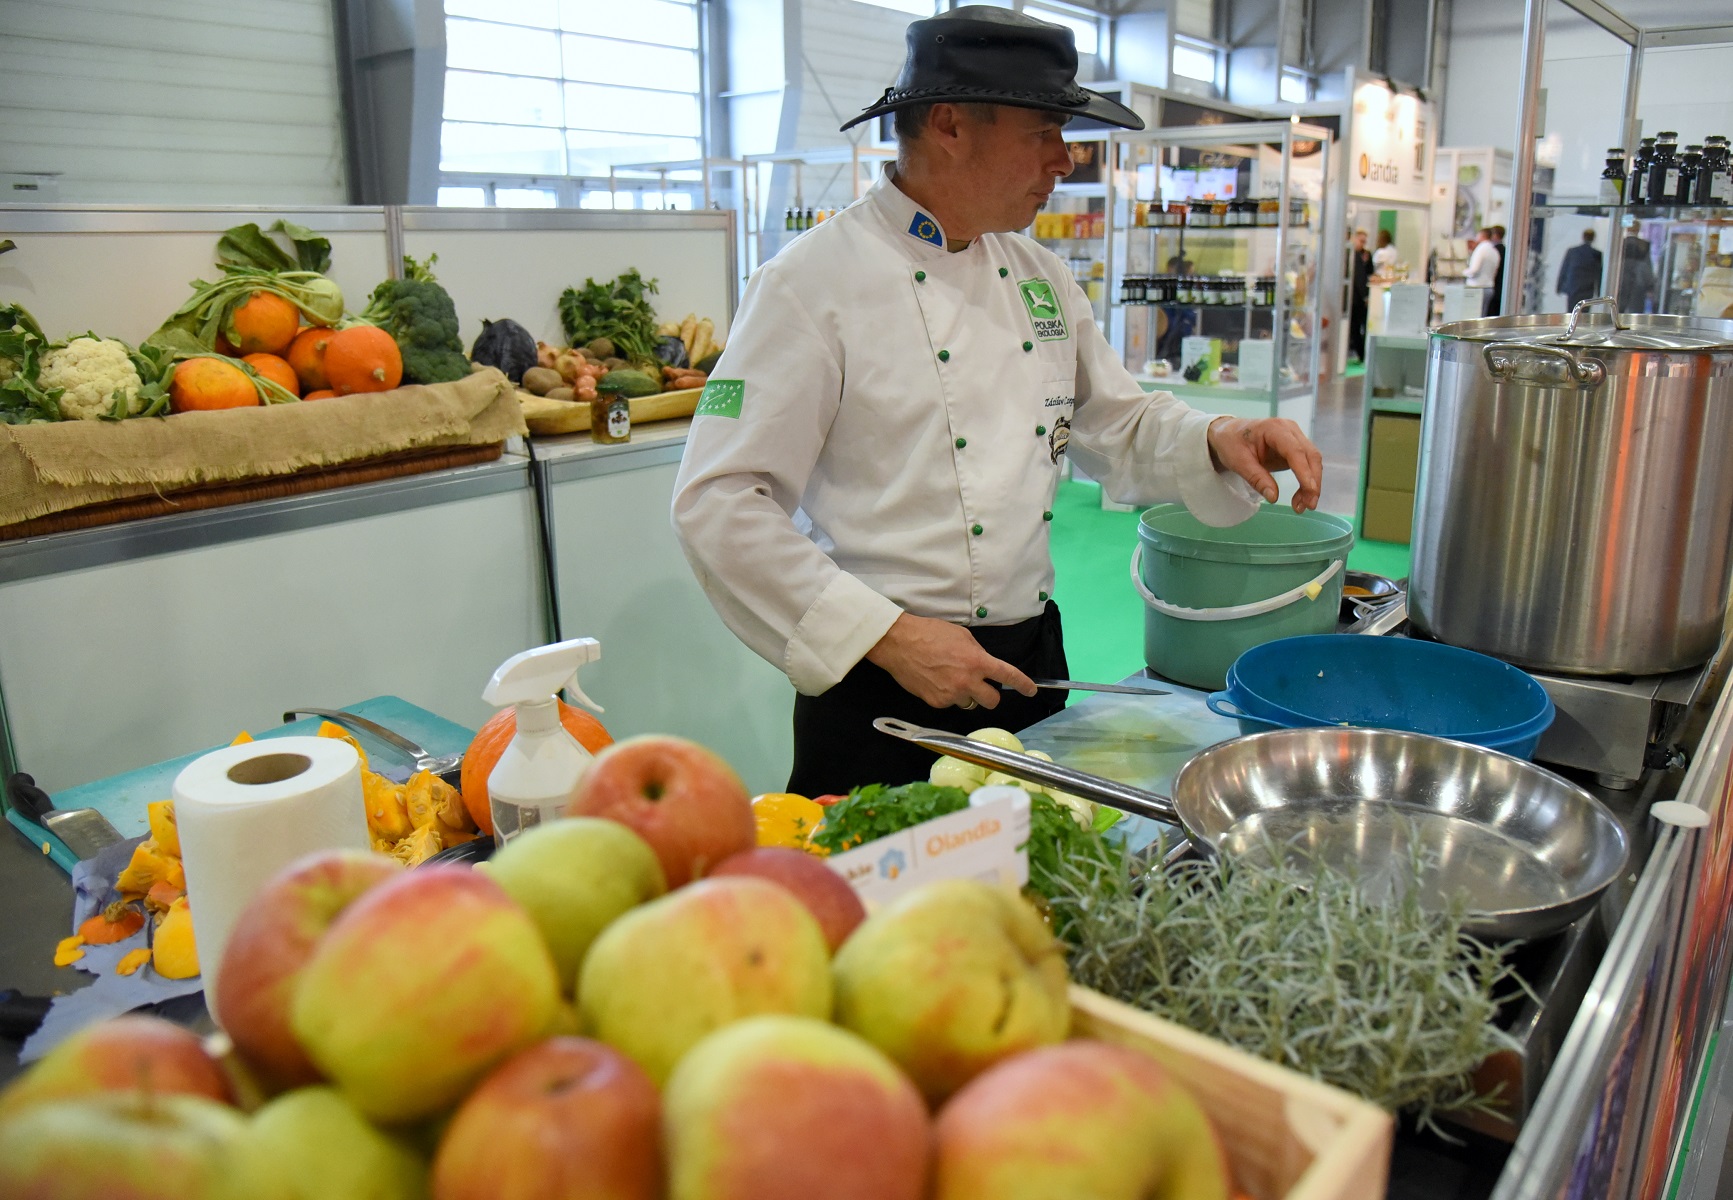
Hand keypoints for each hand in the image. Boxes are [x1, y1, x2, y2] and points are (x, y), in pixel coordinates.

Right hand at [864, 613, 1036, 709]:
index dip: (1023, 684)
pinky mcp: (936, 703)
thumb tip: (984, 666)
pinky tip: (935, 681)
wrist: (900, 643)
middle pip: (992, 701)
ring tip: (950, 679)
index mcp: (977, 661)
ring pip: (969, 703)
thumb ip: (977, 654)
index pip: (1008, 676)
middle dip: (989, 694)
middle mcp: (967, 682)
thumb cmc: (930, 633)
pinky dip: (947, 696)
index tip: (1030, 690)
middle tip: (981, 685)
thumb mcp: (961, 637)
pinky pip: (949, 704)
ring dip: (966, 694)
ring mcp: (951, 695)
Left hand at [1206, 416, 1322, 512]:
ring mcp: (1295, 437)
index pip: (1295, 451)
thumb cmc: (1231, 443)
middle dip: (1313, 481)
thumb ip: (1256, 478)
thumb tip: (1274, 497)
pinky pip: (1307, 465)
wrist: (1229, 433)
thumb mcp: (1238, 462)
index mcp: (1274, 428)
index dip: (1304, 471)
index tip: (1310, 491)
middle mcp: (1289, 430)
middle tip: (1309, 505)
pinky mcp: (1295, 447)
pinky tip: (1301, 497)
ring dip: (1311, 484)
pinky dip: (1306, 481)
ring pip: (1312, 461)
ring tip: (1302, 506)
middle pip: (1310, 456)